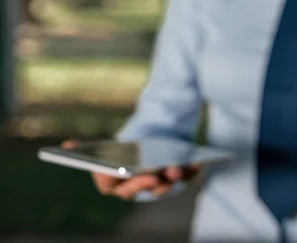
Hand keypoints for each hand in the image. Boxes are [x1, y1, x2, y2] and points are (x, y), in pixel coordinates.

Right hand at [62, 141, 200, 199]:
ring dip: (169, 179)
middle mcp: (134, 187)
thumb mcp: (111, 145)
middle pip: (139, 190)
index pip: (112, 186)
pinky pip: (184, 178)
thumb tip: (68, 145)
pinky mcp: (176, 178)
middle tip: (156, 174)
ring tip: (175, 166)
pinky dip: (190, 172)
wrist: (150, 136)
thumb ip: (90, 147)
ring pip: (163, 187)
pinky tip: (197, 162)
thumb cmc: (126, 145)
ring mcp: (155, 184)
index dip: (120, 181)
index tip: (126, 172)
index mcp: (113, 180)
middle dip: (146, 183)